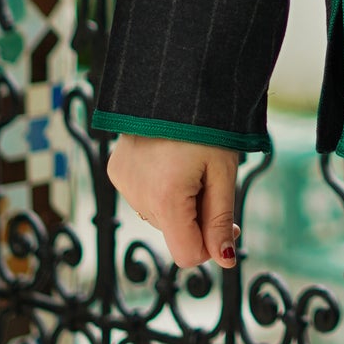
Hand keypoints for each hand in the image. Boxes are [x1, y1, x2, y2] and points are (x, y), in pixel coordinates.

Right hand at [107, 134, 241, 268]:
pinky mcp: (116, 170)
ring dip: (178, 202)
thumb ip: (221, 219)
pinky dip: (159, 187)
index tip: (228, 225)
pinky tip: (168, 160)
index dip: (211, 246)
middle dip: (196, 217)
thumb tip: (225, 261)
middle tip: (211, 180)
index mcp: (166, 199)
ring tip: (188, 163)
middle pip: (174, 233)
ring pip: (159, 216)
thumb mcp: (223, 173)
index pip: (186, 255)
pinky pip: (143, 196)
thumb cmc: (209, 126)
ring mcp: (123, 183)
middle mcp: (137, 196)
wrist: (177, 82)